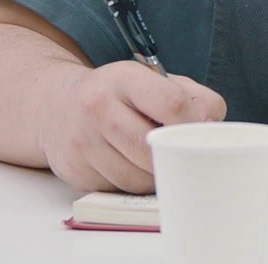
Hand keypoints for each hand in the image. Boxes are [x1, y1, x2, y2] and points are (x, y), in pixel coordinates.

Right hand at [35, 61, 225, 192]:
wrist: (55, 105)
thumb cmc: (116, 94)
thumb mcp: (150, 79)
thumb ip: (190, 96)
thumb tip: (212, 127)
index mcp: (122, 78)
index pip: (172, 103)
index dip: (194, 123)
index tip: (200, 131)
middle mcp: (97, 107)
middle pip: (153, 148)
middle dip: (174, 156)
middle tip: (183, 154)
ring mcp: (82, 142)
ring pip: (137, 178)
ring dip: (155, 176)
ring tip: (157, 161)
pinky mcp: (75, 171)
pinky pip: (118, 190)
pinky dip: (133, 185)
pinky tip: (131, 167)